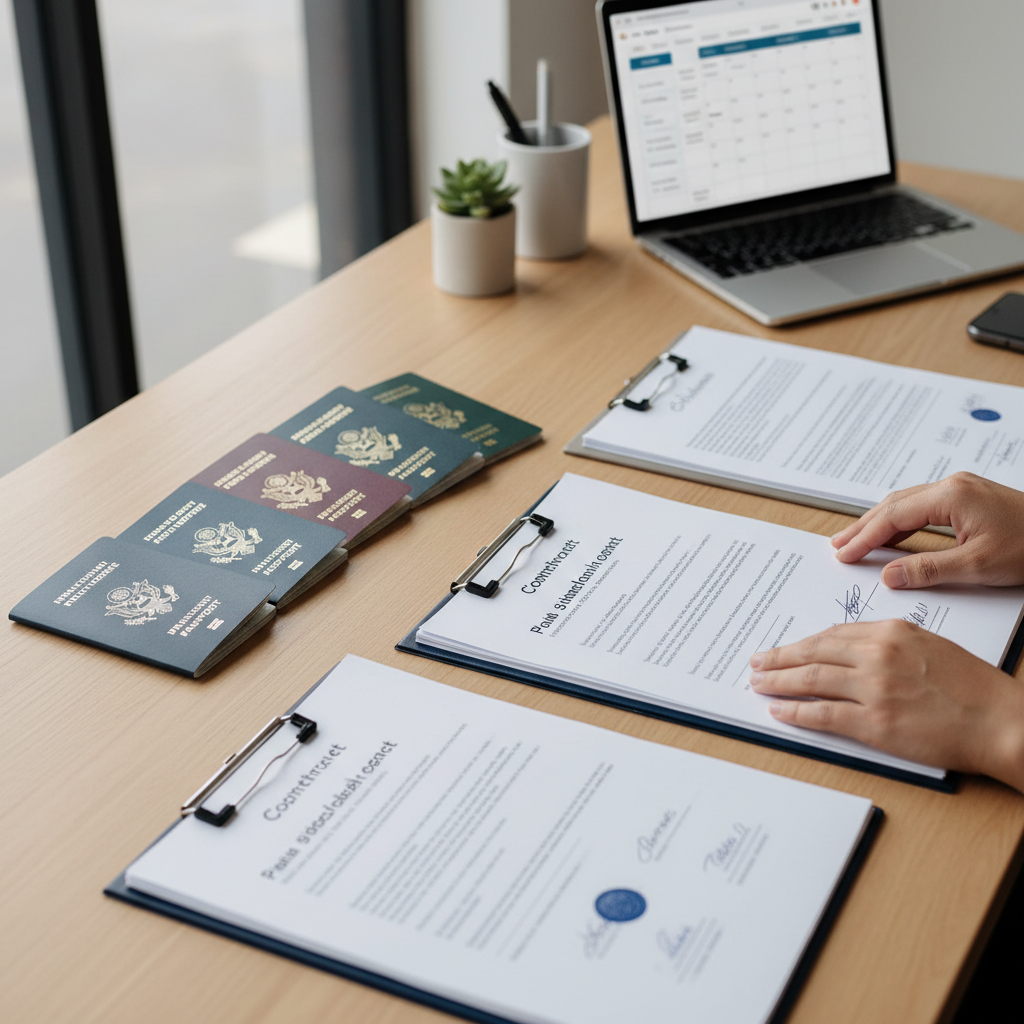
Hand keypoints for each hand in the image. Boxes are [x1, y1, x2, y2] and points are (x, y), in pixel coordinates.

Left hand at [749, 620, 1023, 789]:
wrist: (1000, 722)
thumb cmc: (972, 687)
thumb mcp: (929, 645)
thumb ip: (888, 643)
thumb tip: (851, 649)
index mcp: (890, 633)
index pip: (832, 635)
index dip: (803, 643)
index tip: (786, 648)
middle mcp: (877, 655)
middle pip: (814, 653)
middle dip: (779, 658)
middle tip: (757, 661)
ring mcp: (873, 689)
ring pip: (811, 680)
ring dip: (778, 682)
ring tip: (758, 683)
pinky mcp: (875, 723)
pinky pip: (823, 714)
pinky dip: (795, 711)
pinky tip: (778, 710)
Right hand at [830, 472, 1023, 588]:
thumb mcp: (978, 566)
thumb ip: (928, 569)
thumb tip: (889, 575)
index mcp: (951, 496)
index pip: (892, 515)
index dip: (864, 537)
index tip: (843, 553)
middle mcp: (953, 485)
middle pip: (894, 504)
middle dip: (864, 526)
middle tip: (838, 546)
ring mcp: (962, 489)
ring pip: (907, 503)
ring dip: (880, 523)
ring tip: (855, 540)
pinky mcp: (970, 498)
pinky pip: (923, 507)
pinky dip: (901, 521)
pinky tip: (892, 534)